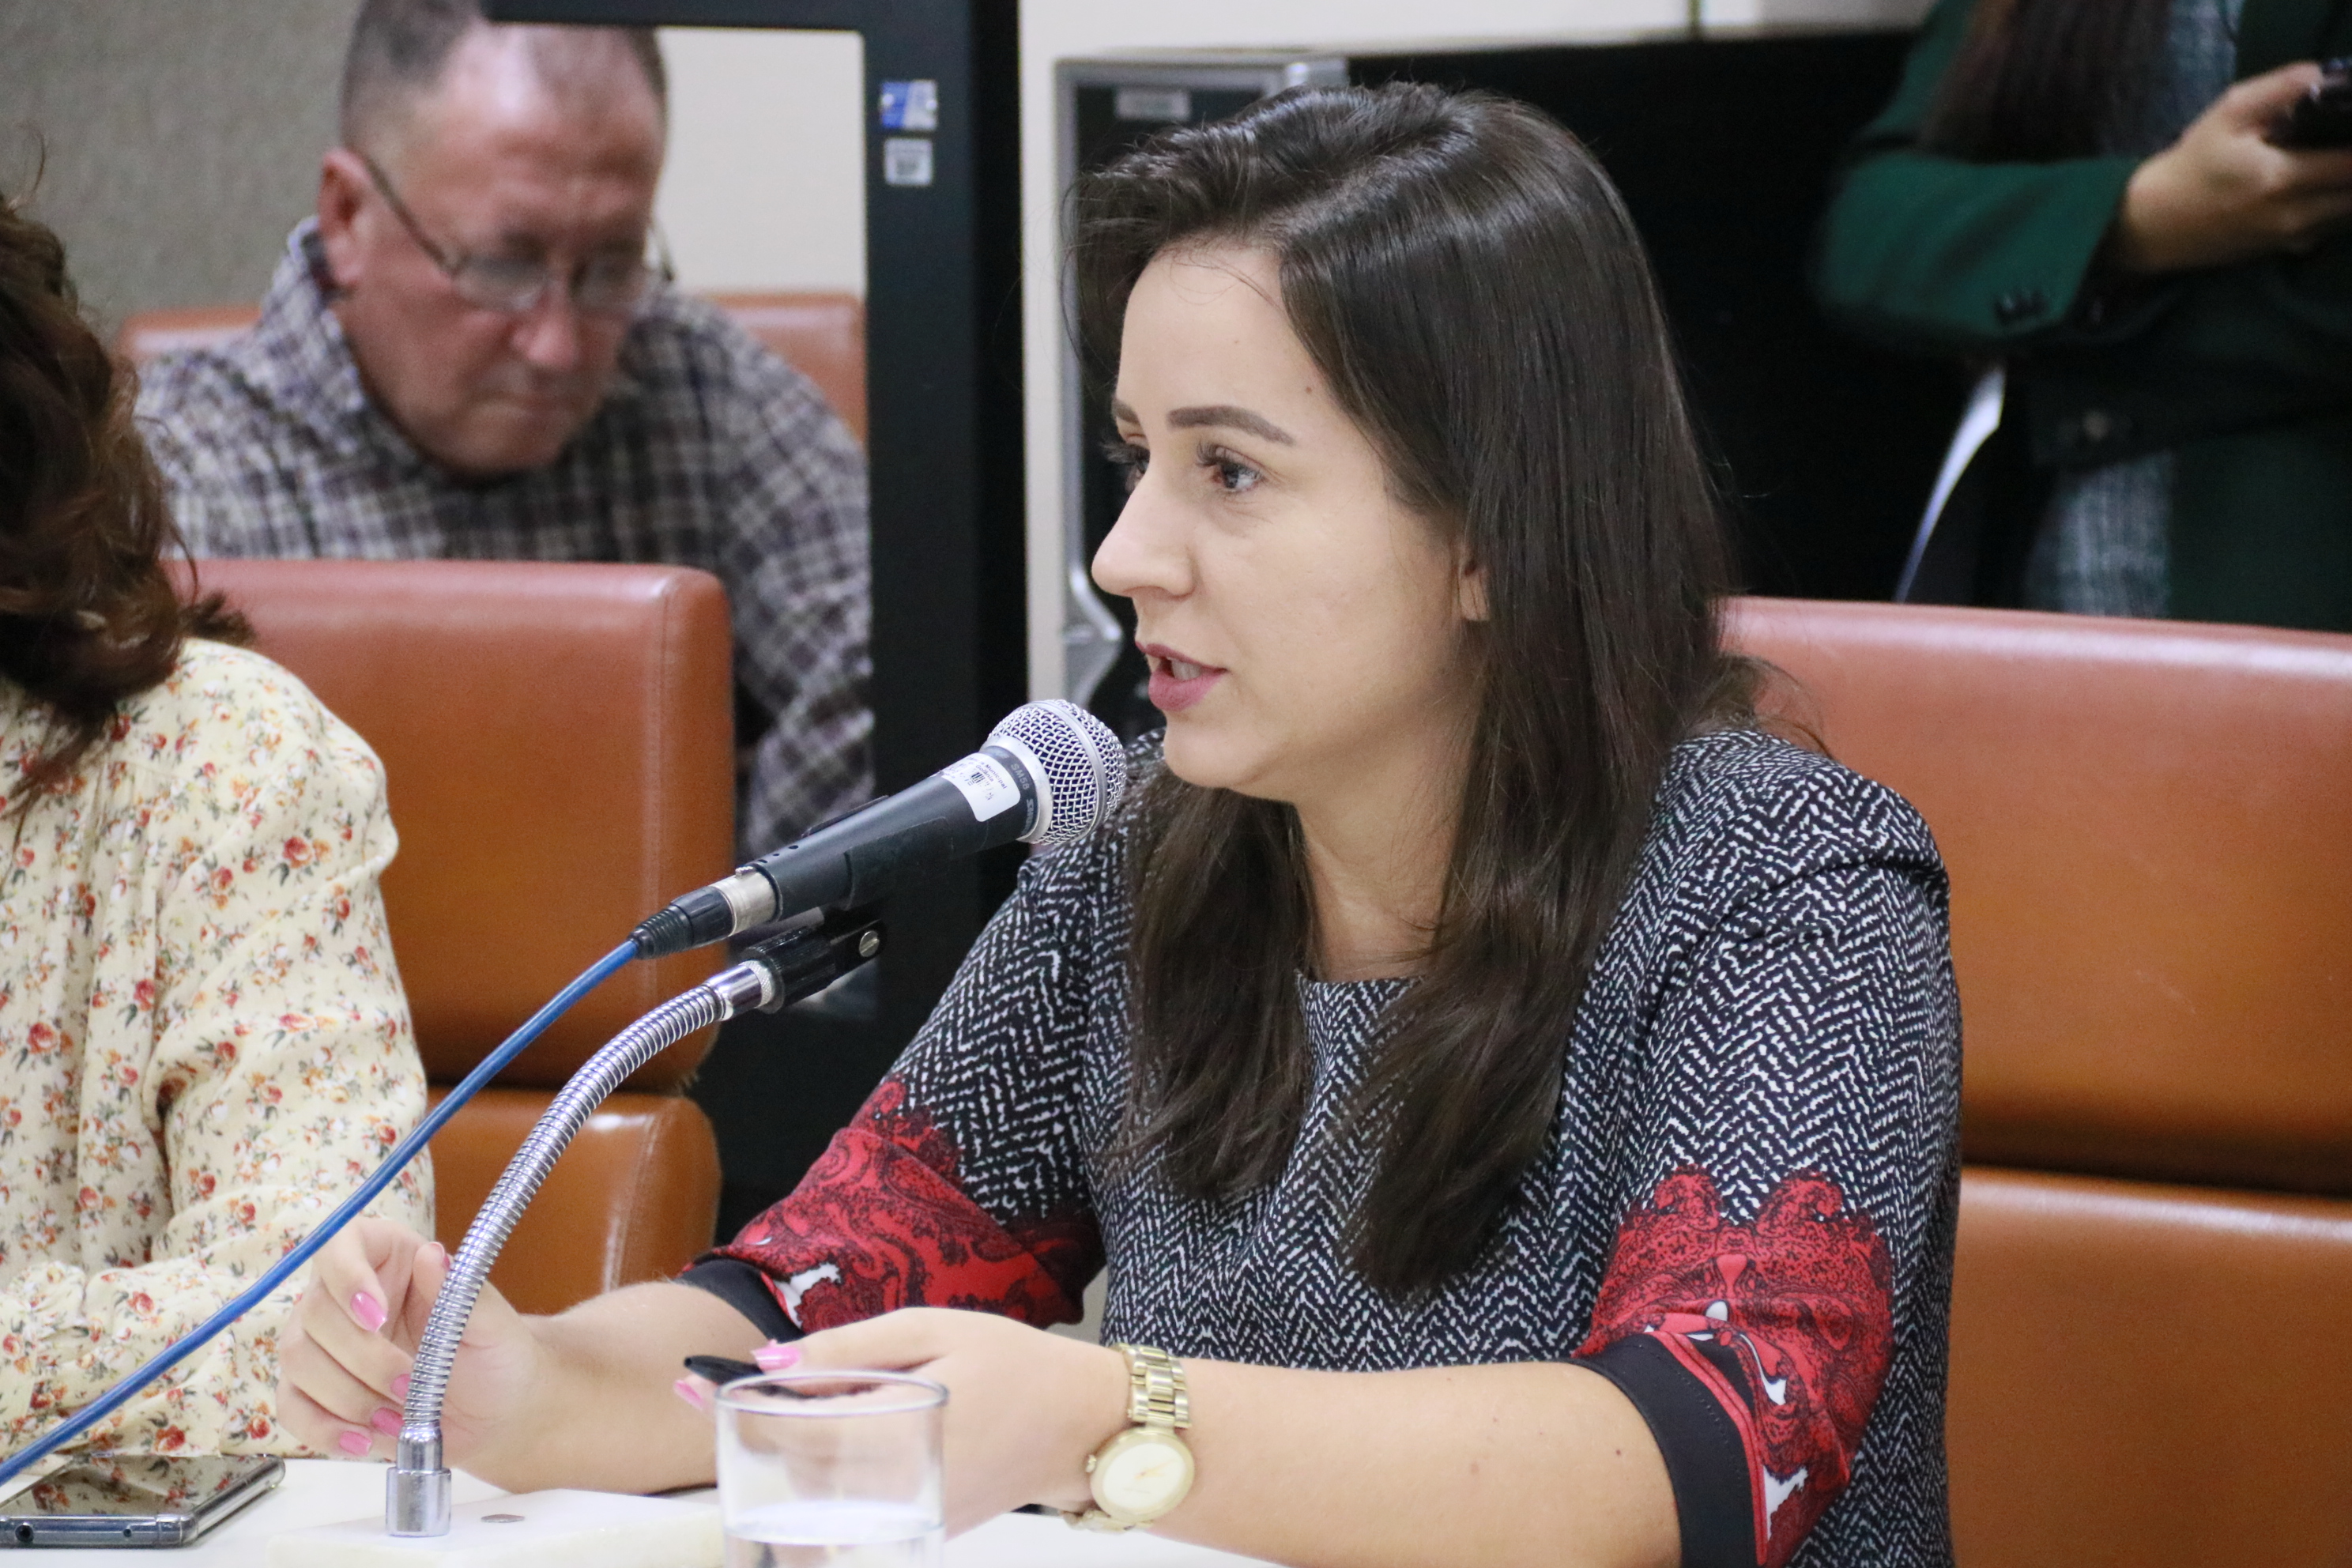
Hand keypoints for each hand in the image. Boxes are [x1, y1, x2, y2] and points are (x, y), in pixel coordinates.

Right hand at [276, 1218, 540, 1469]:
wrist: (495, 1416)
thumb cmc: (497, 1357)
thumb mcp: (493, 1326)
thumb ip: (460, 1292)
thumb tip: (430, 1254)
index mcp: (390, 1258)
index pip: (341, 1246)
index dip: (347, 1278)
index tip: (377, 1317)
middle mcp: (345, 1295)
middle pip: (314, 1312)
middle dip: (361, 1358)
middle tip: (408, 1385)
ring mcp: (324, 1344)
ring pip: (298, 1359)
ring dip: (346, 1396)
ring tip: (398, 1420)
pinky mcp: (315, 1392)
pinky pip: (291, 1406)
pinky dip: (322, 1429)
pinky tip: (362, 1442)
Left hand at [735, 1309, 1129, 1534]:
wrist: (1085, 1427)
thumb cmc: (1016, 1365)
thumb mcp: (933, 1329)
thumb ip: (849, 1348)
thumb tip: (770, 1361)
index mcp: (893, 1432)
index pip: (787, 1434)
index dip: (732, 1410)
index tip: (692, 1382)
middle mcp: (891, 1489)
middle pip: (790, 1472)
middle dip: (760, 1431)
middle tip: (739, 1388)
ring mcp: (903, 1519)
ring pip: (815, 1498)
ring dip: (794, 1456)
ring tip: (802, 1408)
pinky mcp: (916, 1531)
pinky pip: (850, 1513)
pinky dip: (829, 1479)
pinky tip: (842, 1436)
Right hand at [2114, 62, 2351, 271]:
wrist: (2151, 224)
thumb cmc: (2190, 165)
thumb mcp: (2226, 114)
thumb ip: (2279, 89)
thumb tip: (2324, 75)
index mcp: (2282, 177)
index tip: (2351, 129)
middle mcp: (2294, 214)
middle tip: (2340, 147)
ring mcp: (2290, 238)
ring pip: (2347, 215)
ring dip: (2346, 190)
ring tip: (2331, 167)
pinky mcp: (2283, 250)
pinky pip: (2327, 230)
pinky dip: (2333, 211)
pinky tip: (2316, 193)